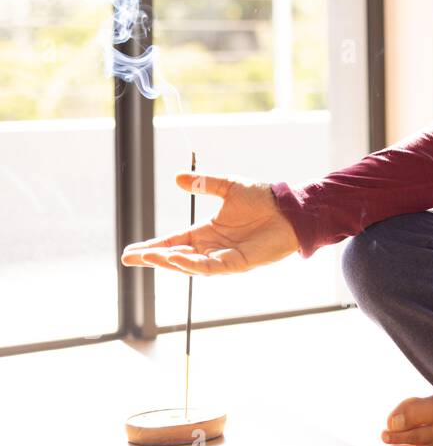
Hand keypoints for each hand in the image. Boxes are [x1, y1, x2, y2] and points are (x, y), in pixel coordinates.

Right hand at [120, 173, 301, 275]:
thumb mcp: (228, 187)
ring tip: (151, 256)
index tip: (130, 252)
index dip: (153, 247)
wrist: (290, 208)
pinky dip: (192, 264)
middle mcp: (212, 247)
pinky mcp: (238, 264)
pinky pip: (210, 267)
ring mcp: (224, 257)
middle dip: (153, 259)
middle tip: (130, 258)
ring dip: (170, 262)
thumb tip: (176, 177)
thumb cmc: (262, 199)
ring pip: (190, 265)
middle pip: (176, 257)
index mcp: (207, 232)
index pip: (173, 242)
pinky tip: (177, 257)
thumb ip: (204, 183)